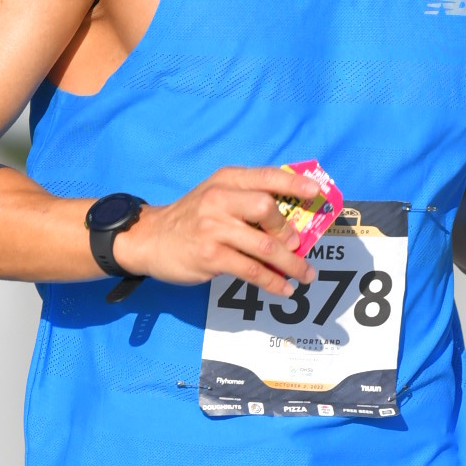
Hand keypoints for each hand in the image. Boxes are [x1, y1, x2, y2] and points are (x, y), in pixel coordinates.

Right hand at [117, 165, 314, 294]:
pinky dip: (272, 282)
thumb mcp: (214, 196)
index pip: (266, 176)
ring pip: (264, 245)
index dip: (295, 184)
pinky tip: (284, 289)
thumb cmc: (190, 219)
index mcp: (225, 180)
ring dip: (291, 263)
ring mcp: (214, 228)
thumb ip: (245, 200)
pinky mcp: (210, 256)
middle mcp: (219, 199)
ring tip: (305, 275)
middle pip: (267, 208)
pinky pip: (251, 270)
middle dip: (287, 229)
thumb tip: (290, 224)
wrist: (149, 239)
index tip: (316, 194)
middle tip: (296, 245)